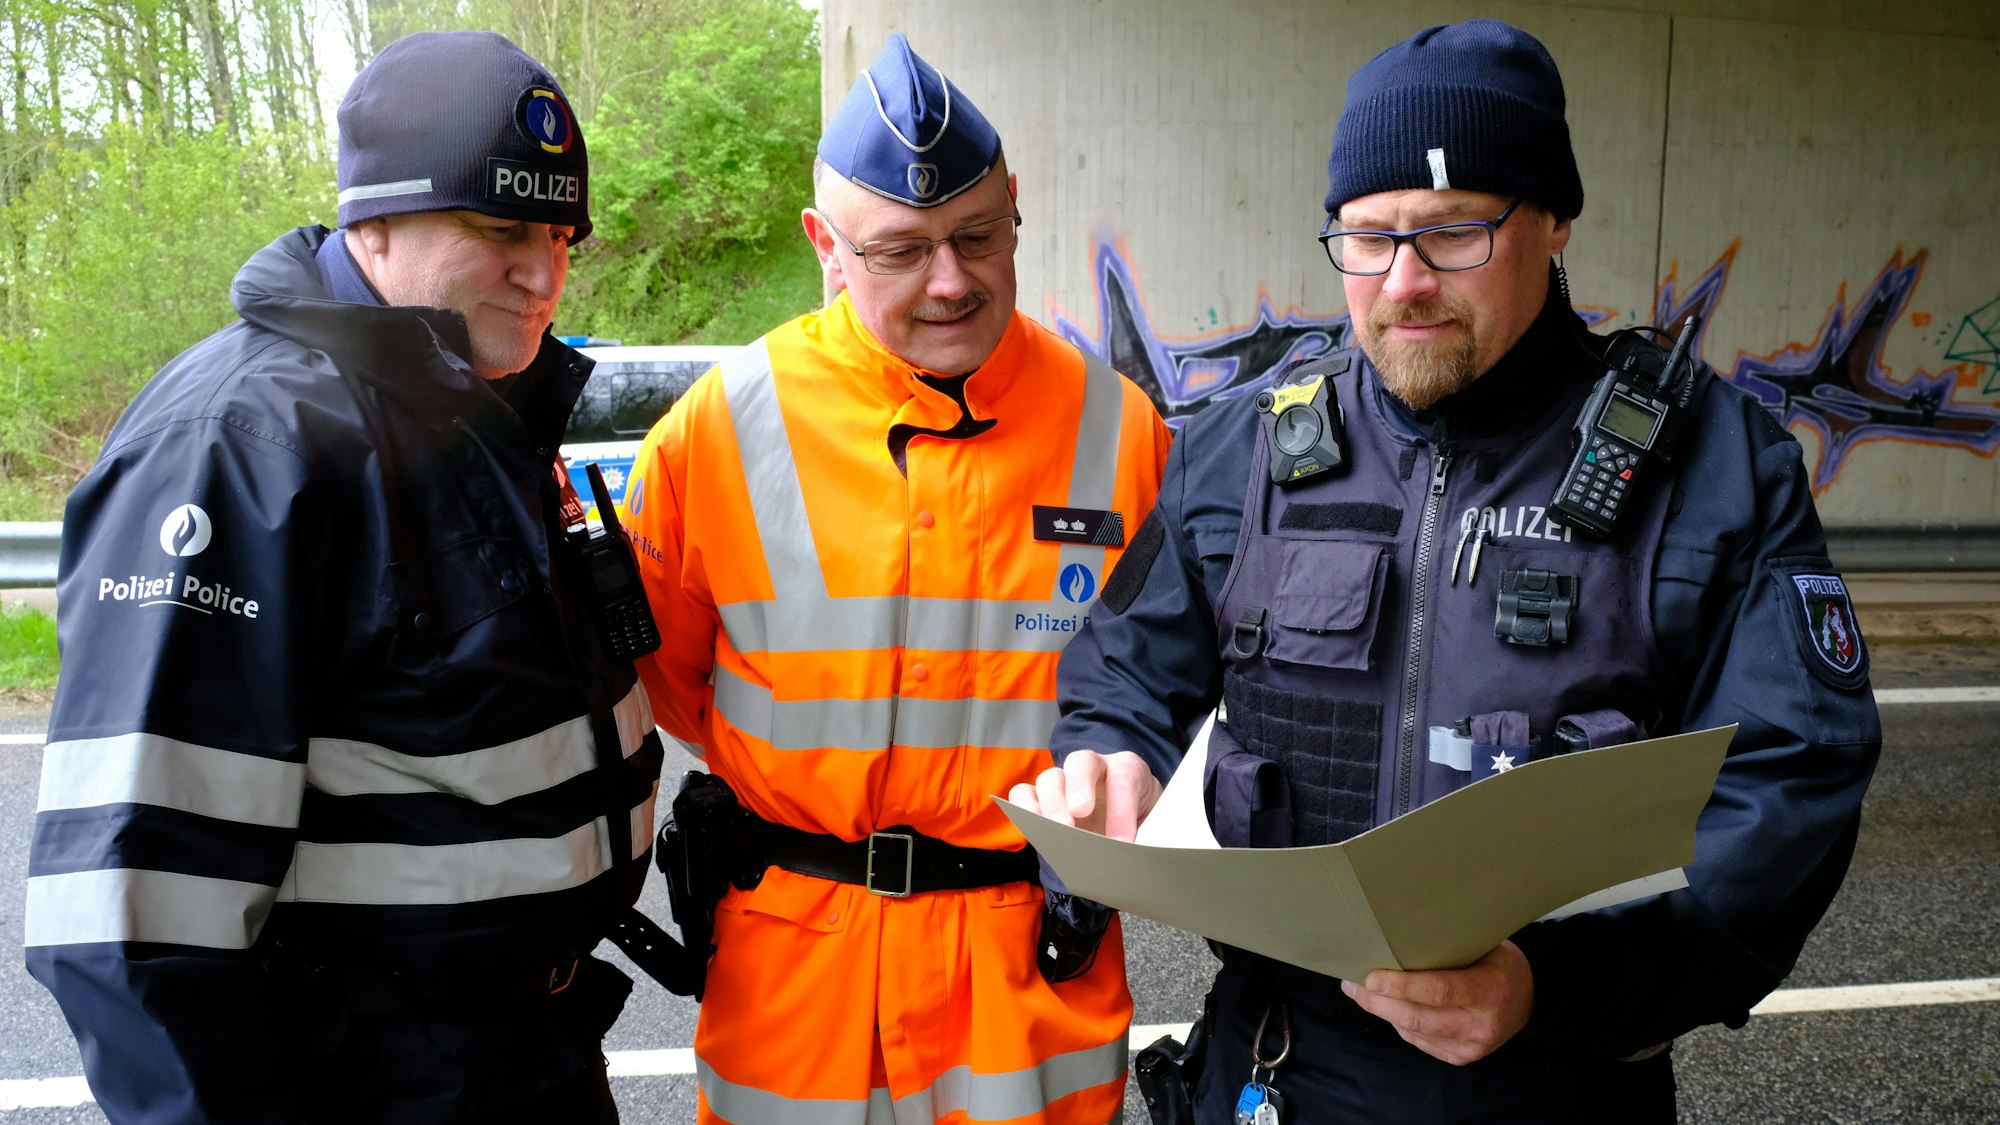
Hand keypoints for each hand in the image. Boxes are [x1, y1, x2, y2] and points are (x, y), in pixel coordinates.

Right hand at [1006, 751, 1162, 841]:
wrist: (1128, 822)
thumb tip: (1136, 862)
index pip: (1124, 779)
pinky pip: (1023, 793)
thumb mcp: (1153, 826)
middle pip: (1081, 762)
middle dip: (1079, 789)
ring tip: (1056, 832)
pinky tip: (1035, 831)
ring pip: (1050, 778)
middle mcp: (1094, 767)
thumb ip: (1146, 836)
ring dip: (1050, 804)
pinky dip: (1024, 809)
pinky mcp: (1041, 797)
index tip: (1124, 843)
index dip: (1122, 811)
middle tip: (1079, 816)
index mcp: (1128, 769)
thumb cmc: (1141, 822)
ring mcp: (1064, 779)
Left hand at [1340, 940, 1533, 1064]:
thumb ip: (1451, 946)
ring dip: (1382, 1012)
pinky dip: (1398, 1023)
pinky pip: (1418, 1040)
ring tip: (1358, 991)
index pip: (1440, 991)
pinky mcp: (1460, 1058)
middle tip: (1353, 983)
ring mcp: (1471, 1047)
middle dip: (1380, 1001)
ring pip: (1414, 1032)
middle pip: (1419, 1017)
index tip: (1371, 976)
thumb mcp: (1486, 946)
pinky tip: (1386, 1006)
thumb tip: (1398, 931)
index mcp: (1491, 991)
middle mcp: (1481, 1025)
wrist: (1526, 1004)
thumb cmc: (1500, 964)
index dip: (1402, 985)